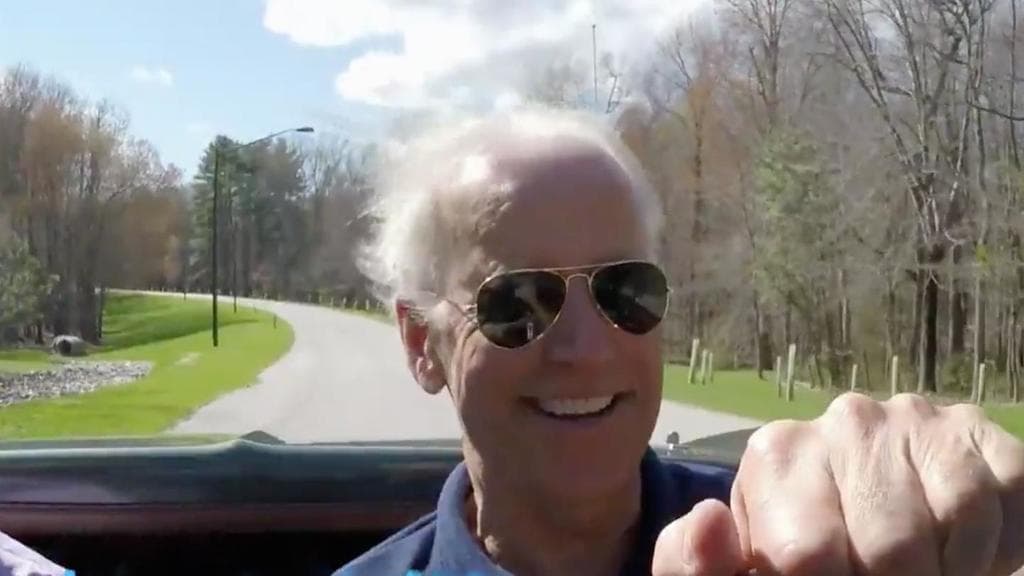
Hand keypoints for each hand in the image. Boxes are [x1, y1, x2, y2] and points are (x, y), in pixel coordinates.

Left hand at [652, 393, 1023, 575]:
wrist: (863, 508)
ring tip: (918, 567)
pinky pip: (1000, 505)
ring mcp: (913, 420)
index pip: (807, 557)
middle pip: (887, 551)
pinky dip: (987, 549)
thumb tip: (707, 523)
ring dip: (942, 570)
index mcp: (777, 455)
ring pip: (950, 528)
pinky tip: (955, 545)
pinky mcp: (975, 431)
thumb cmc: (797, 544)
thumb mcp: (740, 560)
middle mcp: (844, 422)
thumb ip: (695, 562)